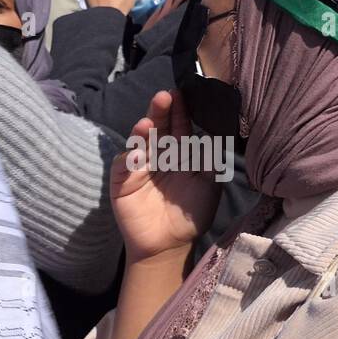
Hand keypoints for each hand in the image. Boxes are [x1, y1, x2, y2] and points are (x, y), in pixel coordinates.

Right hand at [112, 90, 221, 261]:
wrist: (170, 244)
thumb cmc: (190, 214)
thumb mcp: (209, 185)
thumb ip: (210, 160)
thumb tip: (214, 133)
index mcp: (179, 154)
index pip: (179, 127)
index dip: (180, 111)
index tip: (183, 94)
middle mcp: (158, 155)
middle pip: (158, 128)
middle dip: (160, 112)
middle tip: (164, 96)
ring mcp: (139, 166)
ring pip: (139, 143)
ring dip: (142, 131)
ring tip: (148, 122)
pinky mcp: (123, 181)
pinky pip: (124, 167)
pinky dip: (129, 160)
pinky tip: (137, 156)